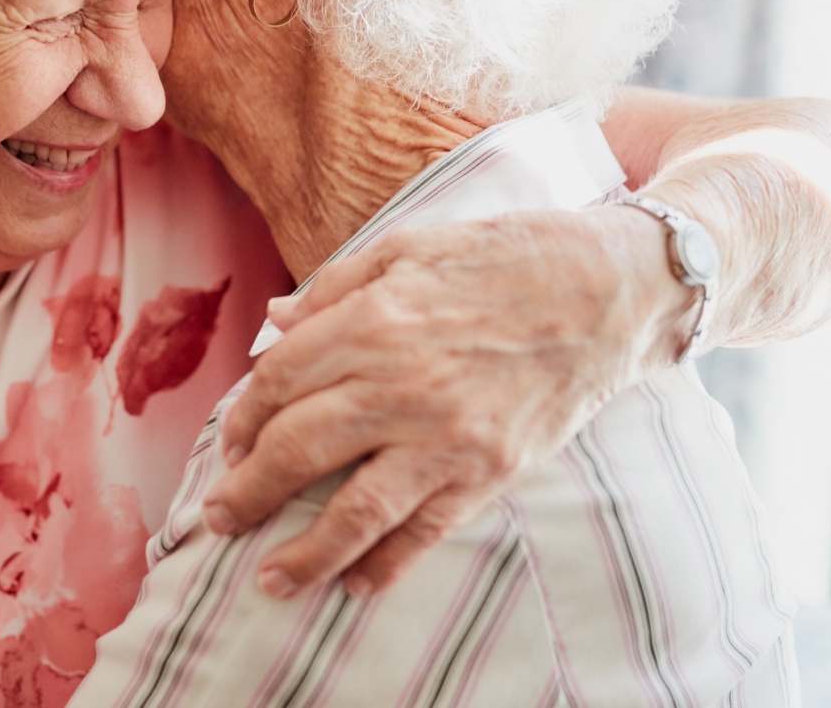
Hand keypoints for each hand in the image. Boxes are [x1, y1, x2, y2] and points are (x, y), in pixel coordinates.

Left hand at [202, 205, 695, 599]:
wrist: (611, 289)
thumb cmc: (505, 256)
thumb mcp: (410, 247)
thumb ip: (334, 287)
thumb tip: (275, 321)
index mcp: (374, 321)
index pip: (280, 382)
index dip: (245, 417)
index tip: (231, 441)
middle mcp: (402, 385)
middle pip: (299, 449)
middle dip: (249, 491)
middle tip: (219, 518)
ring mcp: (448, 436)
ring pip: (355, 509)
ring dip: (304, 552)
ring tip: (270, 579)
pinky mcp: (491, 470)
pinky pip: (427, 530)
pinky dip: (387, 564)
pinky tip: (354, 584)